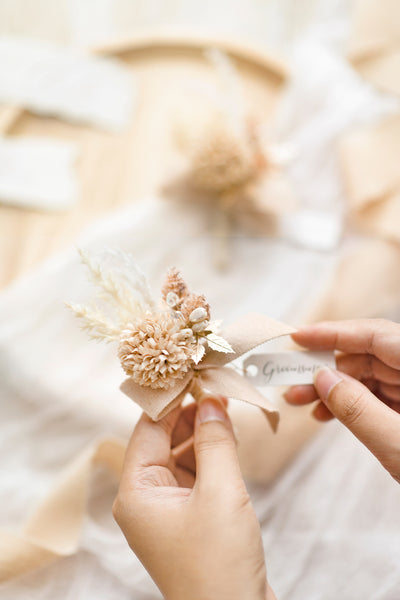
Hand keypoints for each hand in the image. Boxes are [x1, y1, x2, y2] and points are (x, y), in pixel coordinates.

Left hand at [113, 396, 275, 599]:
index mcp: (137, 492)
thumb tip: (210, 401)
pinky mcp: (189, 518)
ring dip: (201, 432)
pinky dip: (209, 454)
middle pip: (162, 440)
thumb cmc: (220, 562)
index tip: (188, 369)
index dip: (169, 398)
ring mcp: (167, 510)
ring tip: (223, 405)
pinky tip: (226, 437)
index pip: (147, 429)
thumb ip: (214, 441)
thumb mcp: (220, 492)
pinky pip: (194, 475)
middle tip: (213, 384)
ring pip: (180, 455)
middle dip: (187, 412)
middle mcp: (146, 498)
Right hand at [285, 319, 399, 482]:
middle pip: (369, 355)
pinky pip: (376, 397)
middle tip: (290, 379)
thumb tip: (322, 379)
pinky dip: (349, 404)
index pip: (378, 335)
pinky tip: (325, 415)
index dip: (335, 332)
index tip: (299, 337)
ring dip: (332, 387)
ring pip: (369, 376)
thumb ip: (358, 409)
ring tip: (300, 402)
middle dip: (326, 367)